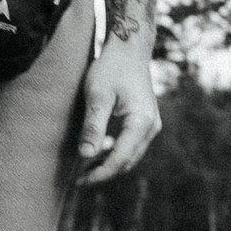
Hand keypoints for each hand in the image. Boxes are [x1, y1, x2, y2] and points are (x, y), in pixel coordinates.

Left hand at [77, 35, 163, 183]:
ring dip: (109, 165)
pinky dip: (115, 153)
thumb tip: (85, 156)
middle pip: (127, 162)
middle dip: (103, 172)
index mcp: (141, 122)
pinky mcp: (146, 122)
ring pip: (130, 156)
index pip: (120, 159)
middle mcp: (152, 127)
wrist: (129, 49)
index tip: (78, 181)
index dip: (99, 174)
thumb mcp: (98, 95)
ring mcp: (151, 125)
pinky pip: (131, 146)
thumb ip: (93, 126)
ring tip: (84, 169)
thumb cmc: (112, 68)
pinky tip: (97, 152)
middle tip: (78, 179)